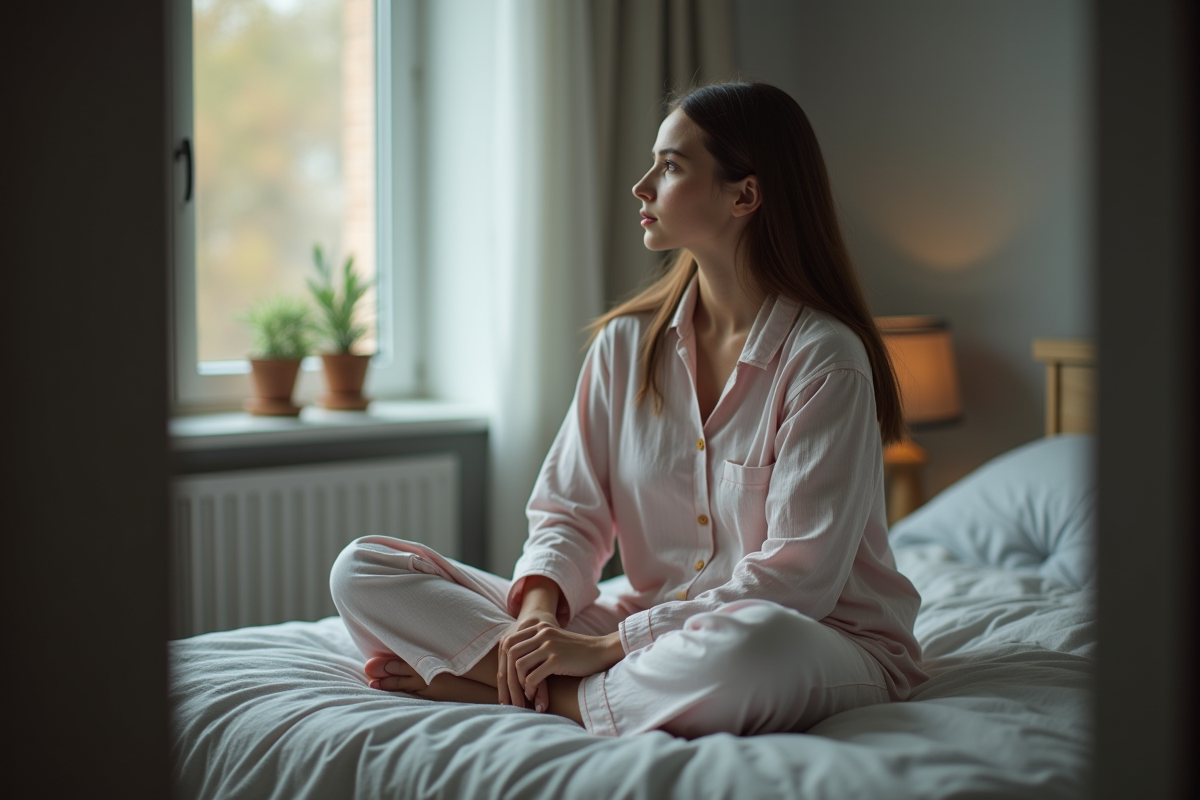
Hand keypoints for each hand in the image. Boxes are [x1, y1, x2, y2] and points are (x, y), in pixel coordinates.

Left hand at [505, 624, 623, 705]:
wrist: (601, 651)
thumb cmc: (577, 652)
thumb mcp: (554, 642)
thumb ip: (536, 646)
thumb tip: (514, 664)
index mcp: (539, 627)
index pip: (510, 642)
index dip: (505, 661)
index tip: (507, 678)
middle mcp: (542, 633)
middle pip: (511, 653)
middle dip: (508, 675)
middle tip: (512, 691)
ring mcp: (549, 645)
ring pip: (519, 665)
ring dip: (518, 683)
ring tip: (525, 693)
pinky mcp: (556, 659)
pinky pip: (532, 677)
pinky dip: (530, 688)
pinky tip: (534, 695)